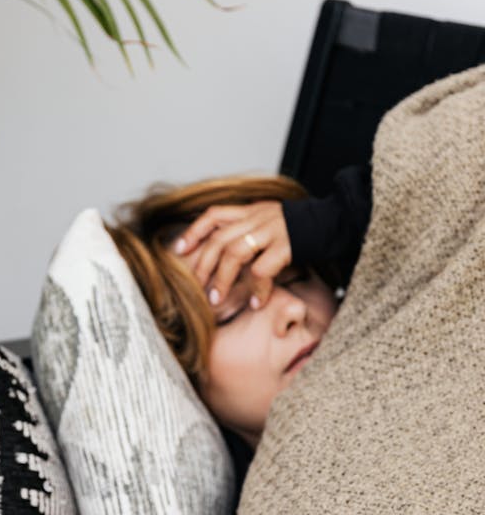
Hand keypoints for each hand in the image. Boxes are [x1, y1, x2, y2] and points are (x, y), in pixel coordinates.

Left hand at [173, 200, 291, 310]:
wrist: (336, 220)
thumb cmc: (301, 229)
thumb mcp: (270, 222)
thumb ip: (248, 231)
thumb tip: (224, 254)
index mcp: (251, 210)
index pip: (213, 215)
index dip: (193, 232)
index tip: (178, 251)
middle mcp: (258, 217)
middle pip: (219, 240)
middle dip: (204, 266)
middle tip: (197, 289)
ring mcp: (272, 230)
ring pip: (235, 253)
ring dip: (222, 280)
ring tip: (217, 301)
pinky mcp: (287, 245)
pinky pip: (263, 270)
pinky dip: (256, 289)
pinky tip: (255, 303)